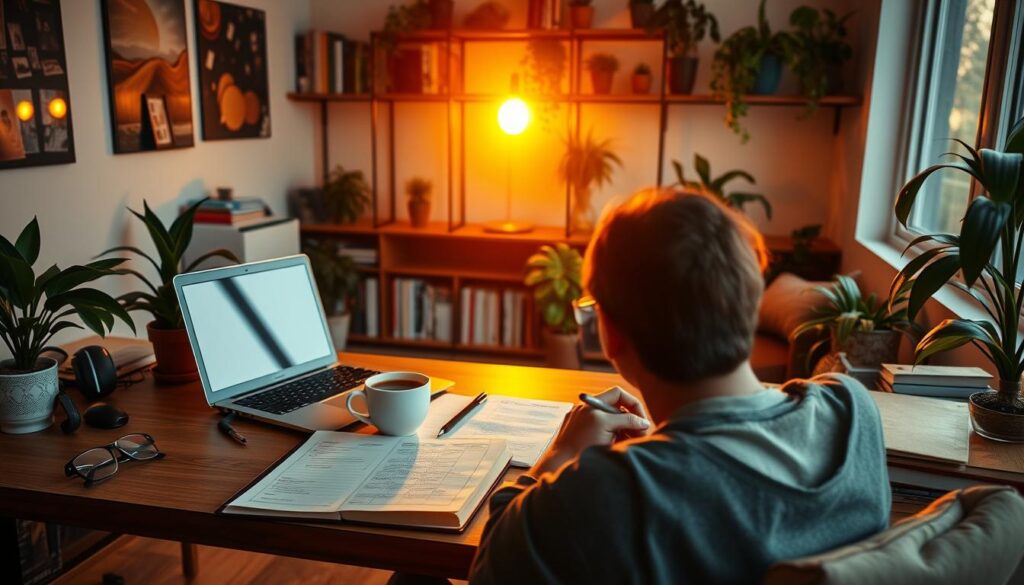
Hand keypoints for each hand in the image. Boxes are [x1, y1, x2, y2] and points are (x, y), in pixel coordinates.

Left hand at [530, 386, 649, 476]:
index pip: (619, 394)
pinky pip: (604, 432)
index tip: (642, 422)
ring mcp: (584, 423)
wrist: (558, 464)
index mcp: (593, 405)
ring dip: (625, 432)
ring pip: (613, 423)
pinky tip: (619, 448)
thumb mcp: (607, 428)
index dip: (634, 406)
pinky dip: (614, 438)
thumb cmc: (580, 446)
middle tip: (642, 437)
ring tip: (631, 444)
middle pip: (617, 410)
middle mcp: (588, 410)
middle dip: (632, 422)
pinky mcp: (583, 436)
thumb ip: (627, 420)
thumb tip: (644, 422)